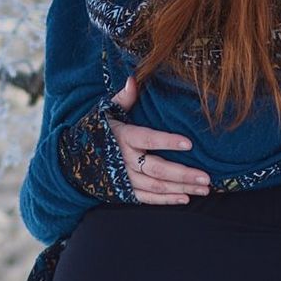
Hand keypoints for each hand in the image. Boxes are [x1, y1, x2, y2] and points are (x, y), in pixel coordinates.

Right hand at [105, 76, 211, 205]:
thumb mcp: (107, 111)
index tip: (189, 144)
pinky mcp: (124, 192)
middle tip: (206, 177)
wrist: (73, 159)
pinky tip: (185, 198)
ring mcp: (124, 179)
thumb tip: (134, 79)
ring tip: (204, 188)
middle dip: (183, 174)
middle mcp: (124, 160)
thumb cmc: (97, 131)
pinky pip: (147, 199)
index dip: (168, 142)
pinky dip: (166, 200)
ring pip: (156, 186)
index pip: (148, 139)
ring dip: (181, 188)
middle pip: (157, 169)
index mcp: (123, 137)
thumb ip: (124, 98)